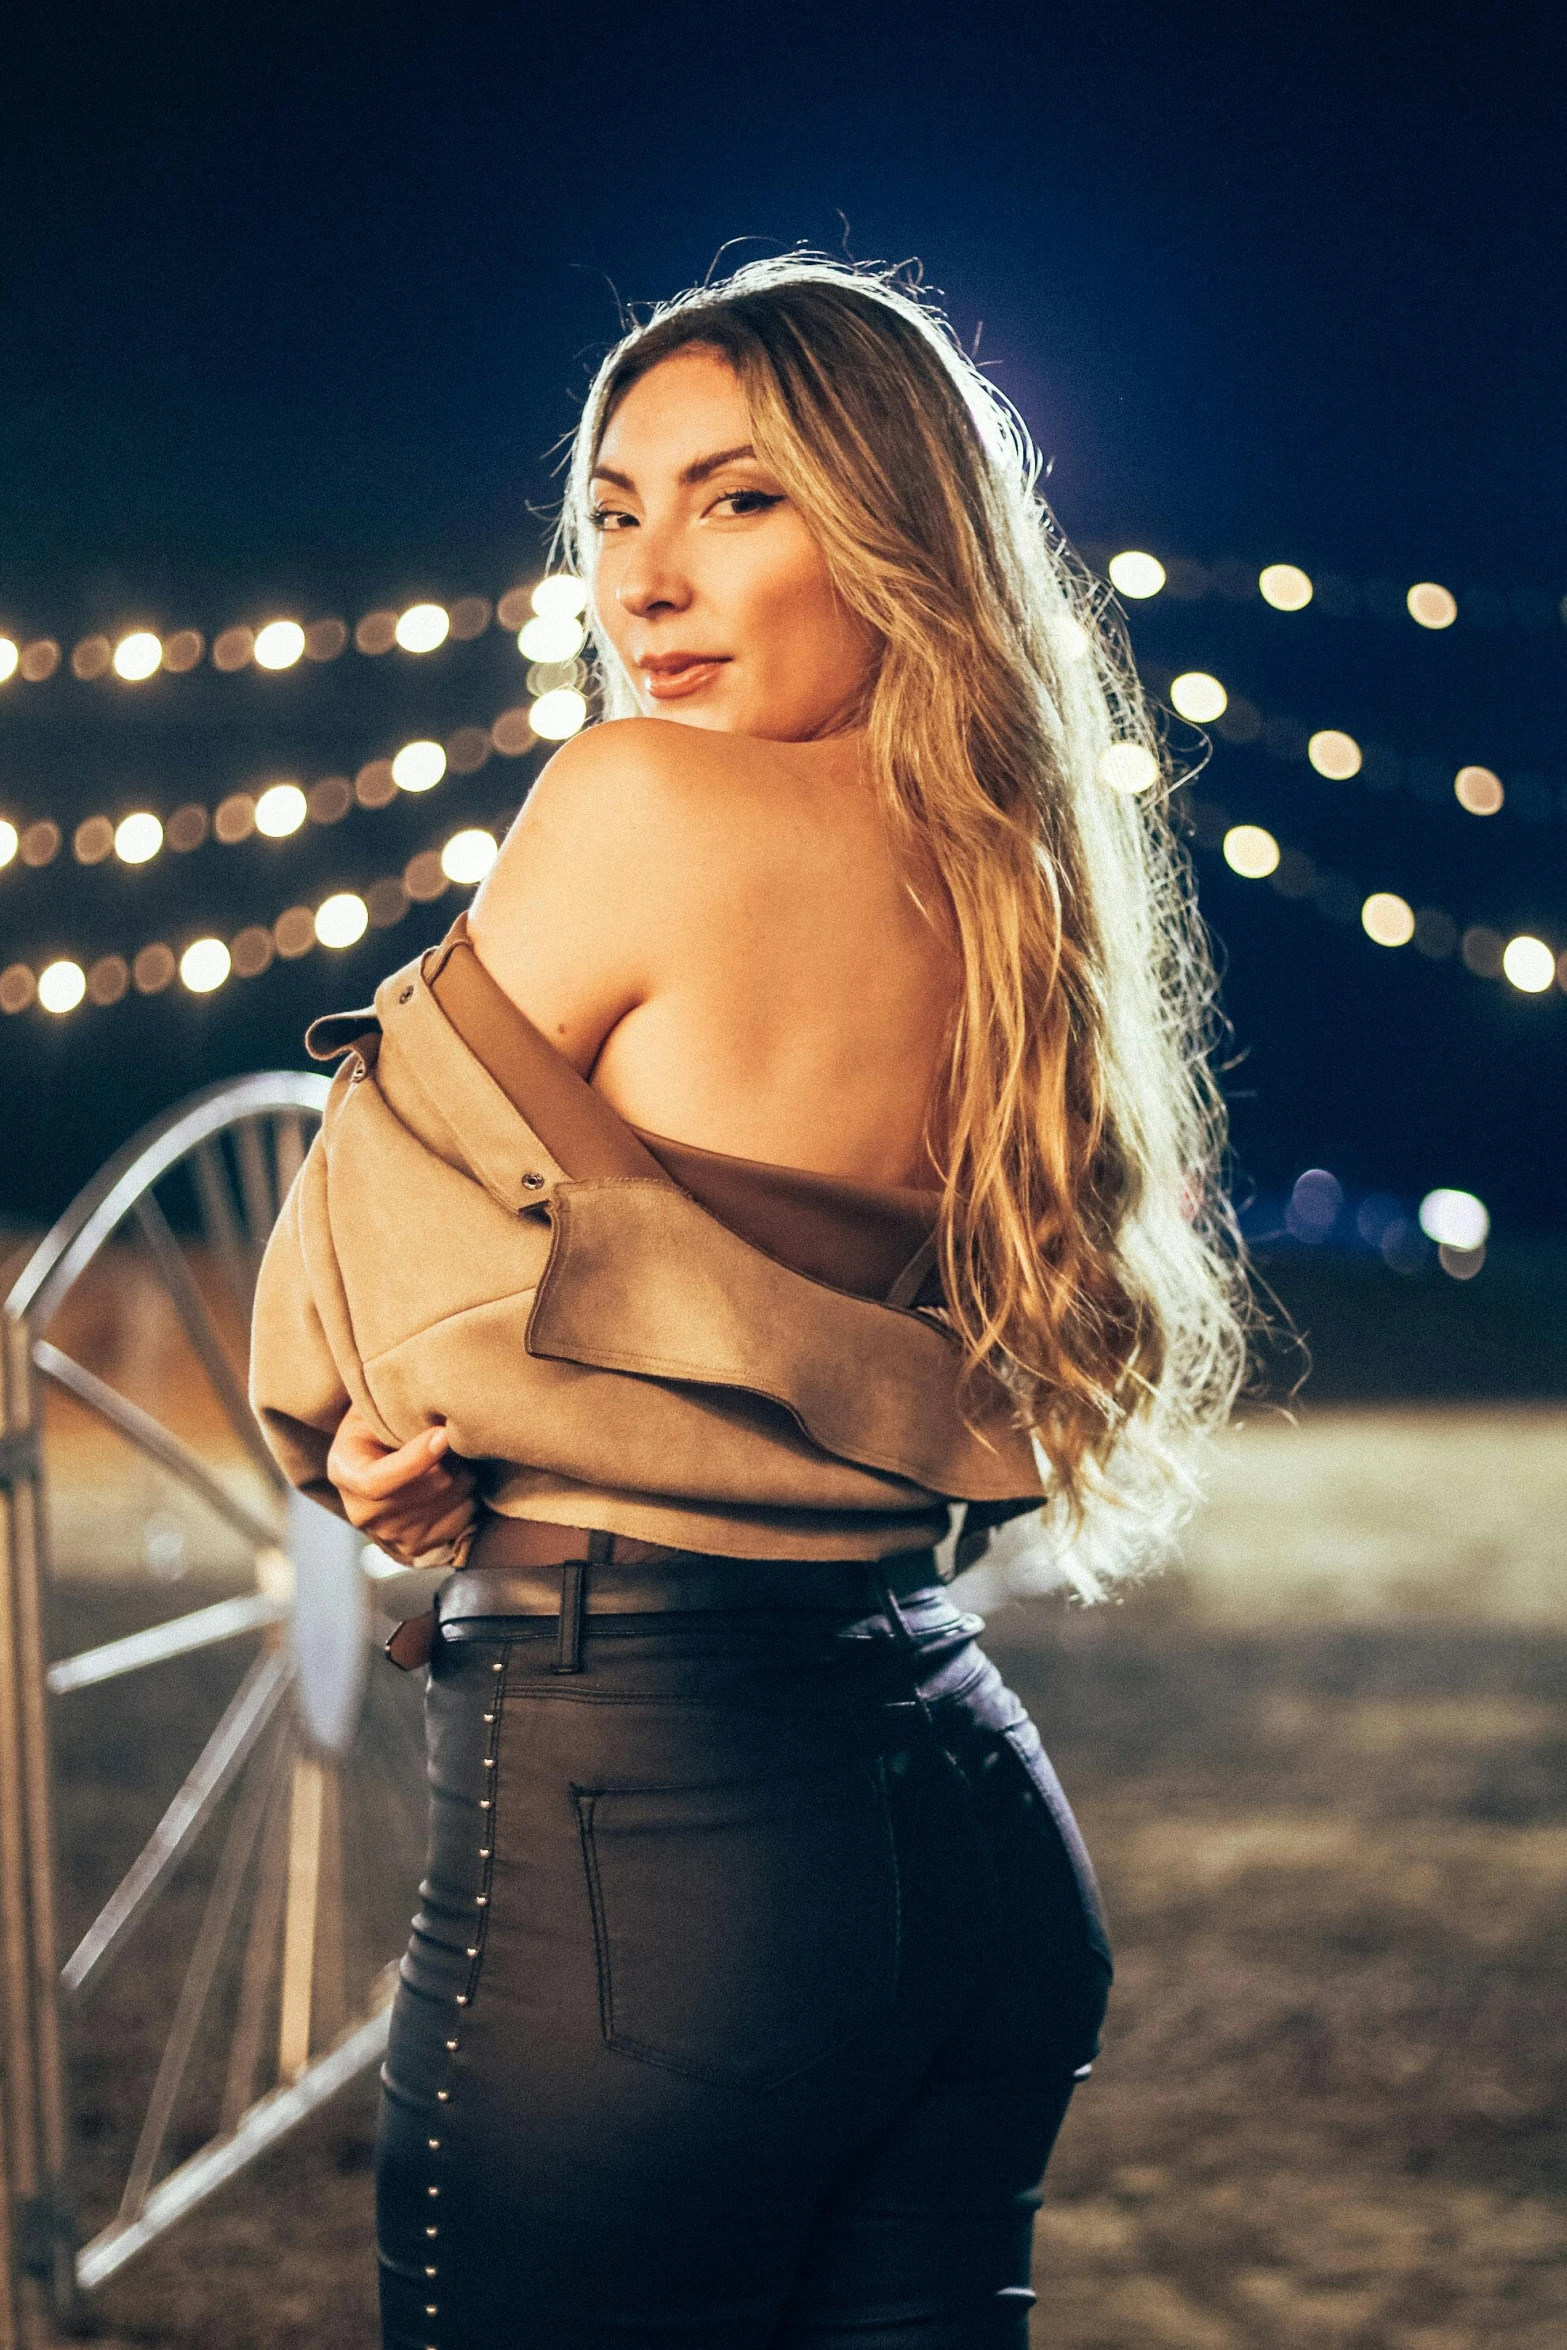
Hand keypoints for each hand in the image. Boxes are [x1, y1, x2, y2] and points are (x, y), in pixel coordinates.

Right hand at [326, 1405, 477, 1564]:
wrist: (380, 1453)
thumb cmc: (379, 1421)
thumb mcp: (377, 1407)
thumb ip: (399, 1413)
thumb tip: (443, 1433)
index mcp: (345, 1471)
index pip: (377, 1482)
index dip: (415, 1460)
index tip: (443, 1434)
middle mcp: (362, 1513)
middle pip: (426, 1489)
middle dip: (451, 1458)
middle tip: (453, 1436)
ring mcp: (389, 1535)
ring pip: (451, 1501)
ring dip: (464, 1475)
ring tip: (452, 1458)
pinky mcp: (417, 1547)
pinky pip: (462, 1520)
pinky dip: (468, 1497)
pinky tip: (457, 1482)